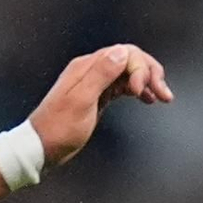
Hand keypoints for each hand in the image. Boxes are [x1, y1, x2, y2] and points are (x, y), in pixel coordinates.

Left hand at [30, 43, 172, 167]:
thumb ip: (101, 75)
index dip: (140, 68)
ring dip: (147, 82)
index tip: (144, 90)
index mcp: (86, 67)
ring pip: (127, 73)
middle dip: (150, 73)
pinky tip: (147, 99)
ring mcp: (94, 83)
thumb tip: (122, 52)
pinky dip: (136, 90)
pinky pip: (121, 86)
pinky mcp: (96, 97)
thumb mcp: (80, 101)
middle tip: (164, 94)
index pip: (124, 53)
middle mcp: (91, 70)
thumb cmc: (57, 129)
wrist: (38, 149)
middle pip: (129, 60)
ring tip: (162, 98)